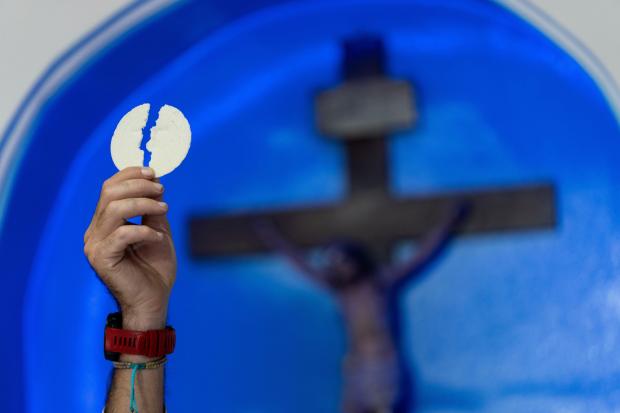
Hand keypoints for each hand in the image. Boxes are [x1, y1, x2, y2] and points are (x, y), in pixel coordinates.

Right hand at [84, 167, 175, 329]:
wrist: (154, 299)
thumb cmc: (155, 267)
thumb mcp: (158, 230)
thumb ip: (153, 208)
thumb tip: (155, 182)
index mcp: (104, 222)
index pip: (109, 187)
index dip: (130, 175)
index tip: (154, 173)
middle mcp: (95, 231)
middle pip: (109, 193)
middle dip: (138, 185)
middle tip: (161, 190)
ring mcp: (95, 245)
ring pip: (113, 209)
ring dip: (143, 203)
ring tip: (164, 208)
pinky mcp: (101, 259)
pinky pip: (121, 234)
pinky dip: (143, 230)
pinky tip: (157, 236)